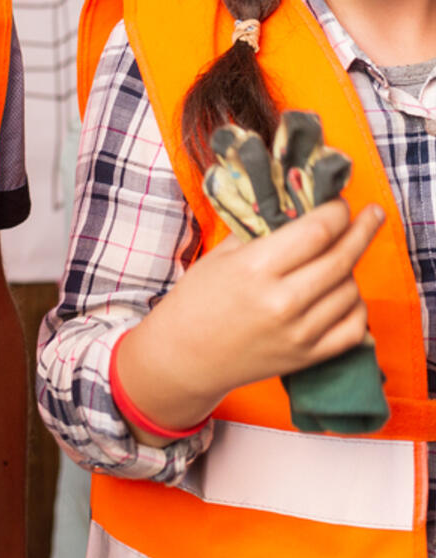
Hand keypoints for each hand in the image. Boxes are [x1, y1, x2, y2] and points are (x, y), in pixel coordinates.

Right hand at [117, 200, 383, 433]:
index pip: (316, 232)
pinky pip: (354, 328)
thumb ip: (259, 229)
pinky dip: (356, 307)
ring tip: (337, 258)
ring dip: (350, 269)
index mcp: (255, 268)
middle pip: (341, 258)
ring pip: (350, 291)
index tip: (339, 201)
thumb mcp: (220, 254)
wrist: (185, 355)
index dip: (336, 212)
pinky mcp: (307, 356)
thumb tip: (294, 204)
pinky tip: (345, 293)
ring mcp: (299, 332)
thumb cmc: (198, 299)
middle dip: (362, 230)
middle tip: (371, 214)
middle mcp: (282, 301)